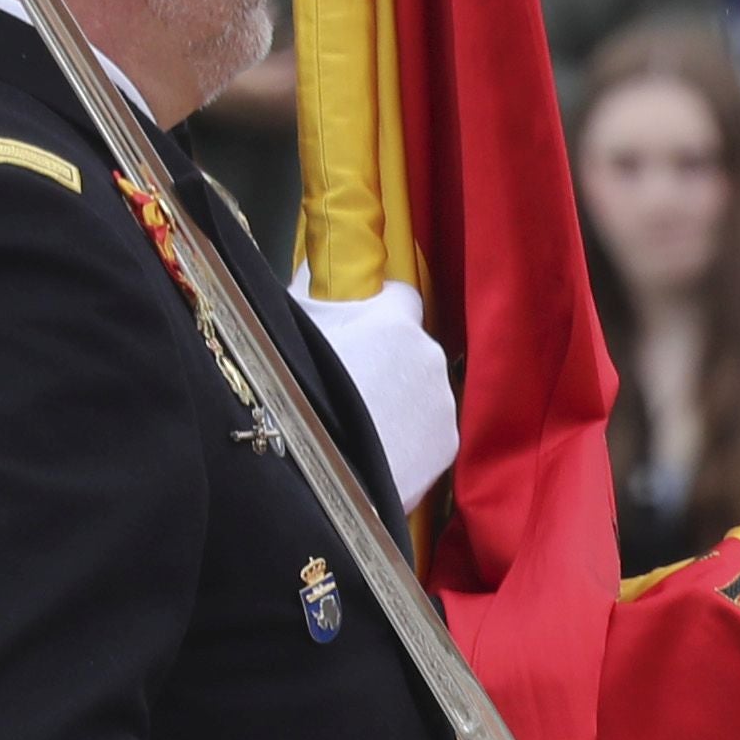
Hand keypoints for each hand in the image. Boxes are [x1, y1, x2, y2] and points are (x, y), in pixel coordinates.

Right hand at [295, 280, 457, 510]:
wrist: (323, 473)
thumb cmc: (299, 392)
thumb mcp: (291, 327)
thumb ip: (308, 290)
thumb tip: (311, 266)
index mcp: (394, 321)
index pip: (401, 293)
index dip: (379, 306)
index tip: (359, 320)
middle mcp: (429, 355)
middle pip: (410, 346)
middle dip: (387, 356)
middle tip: (351, 380)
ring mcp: (443, 401)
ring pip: (421, 388)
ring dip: (400, 396)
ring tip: (363, 419)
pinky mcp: (448, 444)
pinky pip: (428, 427)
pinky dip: (409, 433)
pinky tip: (378, 445)